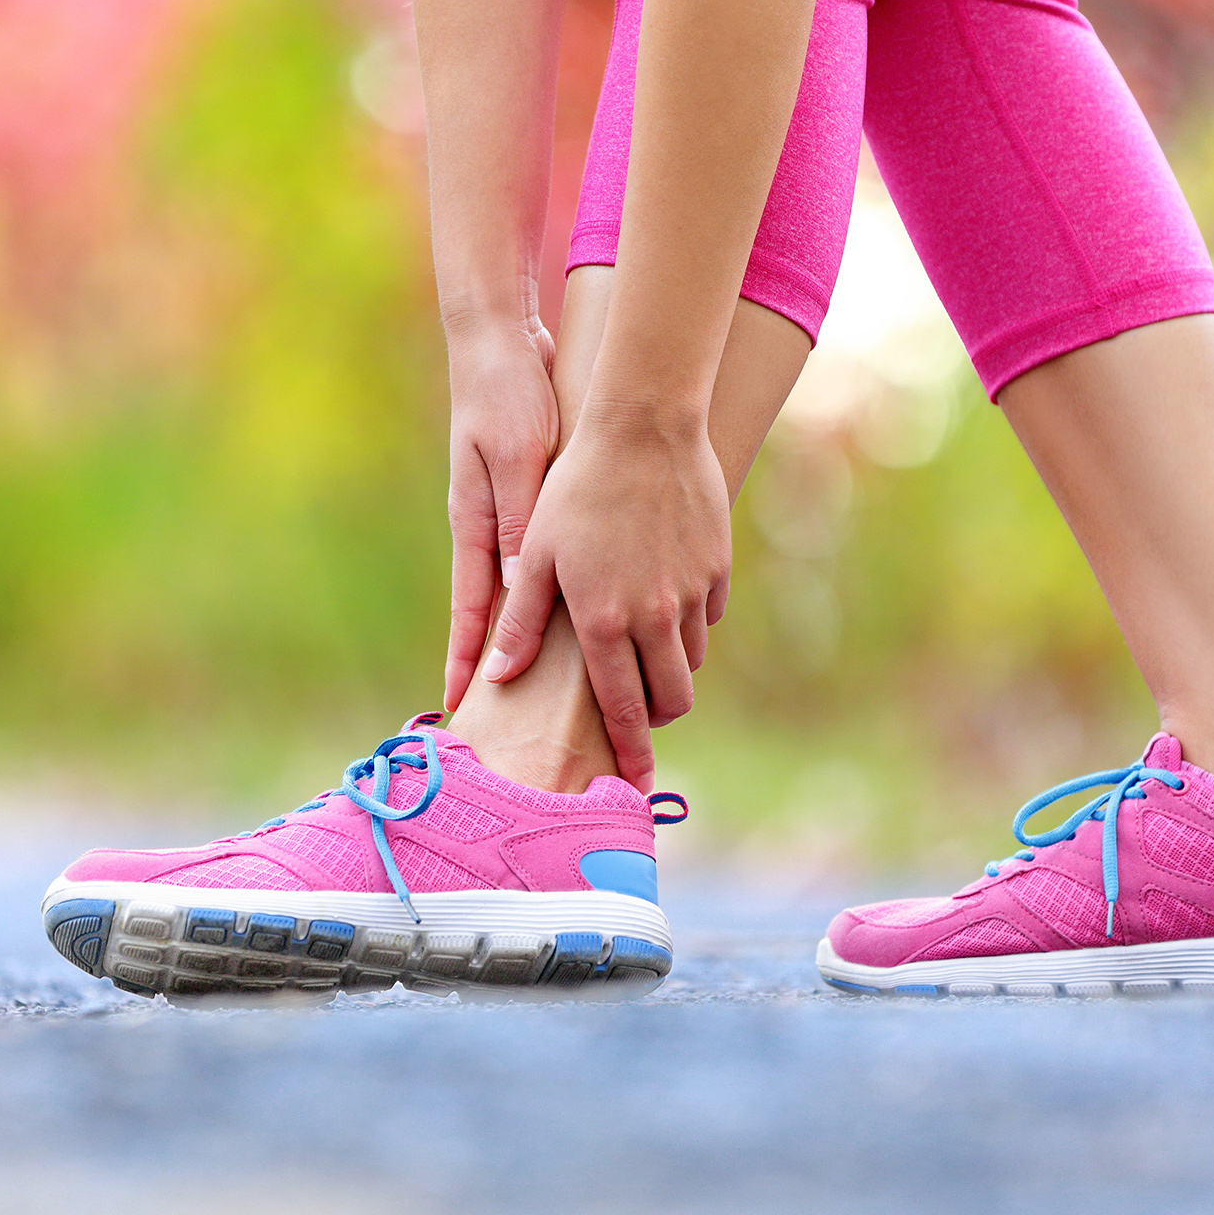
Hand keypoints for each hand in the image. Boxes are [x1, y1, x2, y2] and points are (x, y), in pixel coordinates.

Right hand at [442, 309, 560, 711]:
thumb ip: (522, 519)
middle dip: (495, 663)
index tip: (457, 705)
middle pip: (494, 612)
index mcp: (478, 524)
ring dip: (527, 635)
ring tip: (545, 682)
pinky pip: (541, 558)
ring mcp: (507, 516)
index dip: (465, 659)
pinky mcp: (529, 500)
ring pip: (522, 591)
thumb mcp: (517, 458)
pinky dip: (552, 589)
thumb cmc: (506, 396)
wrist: (502, 345)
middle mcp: (489, 529)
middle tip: (502, 713)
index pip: (471, 609)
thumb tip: (521, 585)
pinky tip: (576, 608)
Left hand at [483, 399, 729, 790]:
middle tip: (635, 713)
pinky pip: (708, 616)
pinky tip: (662, 598)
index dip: (631, 754)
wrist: (642, 426)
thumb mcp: (535, 554)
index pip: (623, 710)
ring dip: (670, 669)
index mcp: (604, 622)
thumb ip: (521, 622)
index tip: (638, 787)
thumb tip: (497, 677)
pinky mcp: (716, 567)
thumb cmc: (574, 488)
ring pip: (692, 661)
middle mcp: (655, 617)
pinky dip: (689, 622)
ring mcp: (692, 593)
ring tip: (641, 650)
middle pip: (672, 700)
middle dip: (655, 718)